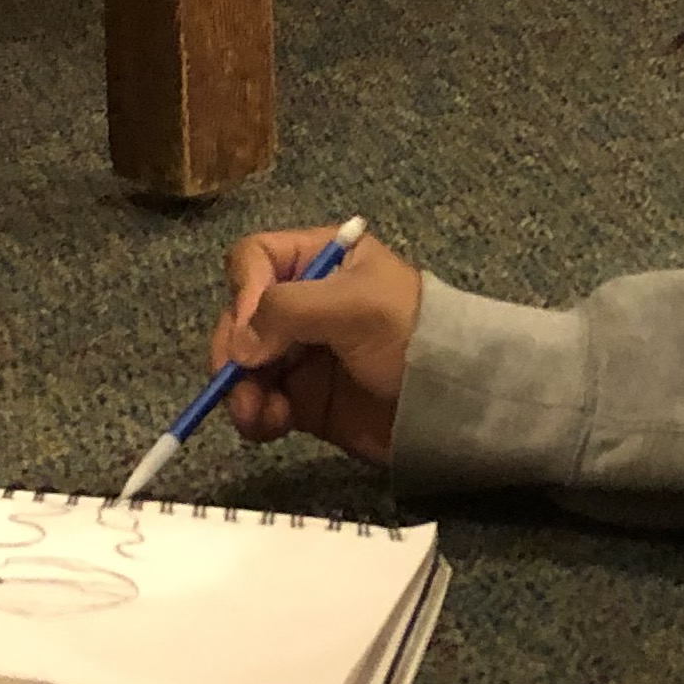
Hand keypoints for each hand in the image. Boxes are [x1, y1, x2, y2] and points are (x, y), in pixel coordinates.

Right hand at [208, 224, 422, 465]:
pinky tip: (271, 424)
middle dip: (233, 349)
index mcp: (320, 261)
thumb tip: (239, 348)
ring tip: (257, 414)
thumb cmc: (409, 335)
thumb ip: (288, 311)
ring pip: (242, 364)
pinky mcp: (302, 399)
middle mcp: (303, 303)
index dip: (244, 290)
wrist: (450, 403)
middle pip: (239, 316)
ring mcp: (300, 353)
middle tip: (239, 378)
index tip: (252, 326)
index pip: (255, 259)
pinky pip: (260, 403)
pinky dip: (256, 414)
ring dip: (239, 389)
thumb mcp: (354, 306)